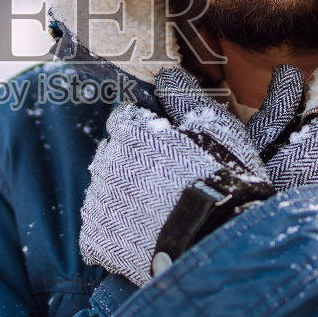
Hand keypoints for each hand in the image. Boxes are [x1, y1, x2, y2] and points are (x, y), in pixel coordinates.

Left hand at [78, 68, 273, 285]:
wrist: (217, 242)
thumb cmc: (221, 179)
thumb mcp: (214, 127)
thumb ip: (185, 97)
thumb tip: (166, 73)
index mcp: (129, 132)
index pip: (124, 120)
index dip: (145, 133)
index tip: (164, 148)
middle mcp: (105, 164)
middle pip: (112, 156)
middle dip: (132, 164)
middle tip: (165, 183)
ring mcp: (97, 205)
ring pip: (104, 193)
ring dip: (123, 198)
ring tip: (158, 213)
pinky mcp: (95, 242)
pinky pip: (98, 232)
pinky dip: (116, 234)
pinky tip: (143, 237)